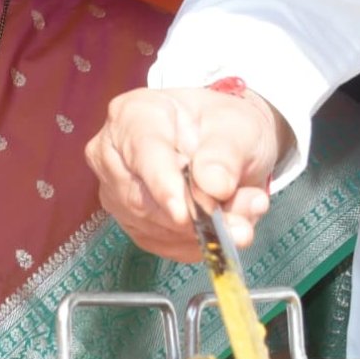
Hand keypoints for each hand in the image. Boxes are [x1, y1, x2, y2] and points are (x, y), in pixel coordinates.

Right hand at [86, 83, 282, 261]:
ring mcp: (119, 191)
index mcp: (135, 114)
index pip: (142, 151)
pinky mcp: (133, 222)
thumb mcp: (238, 127)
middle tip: (240, 225)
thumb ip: (226, 154)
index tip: (184, 212)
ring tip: (244, 218)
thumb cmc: (226, 126)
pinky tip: (224, 228)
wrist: (229, 145)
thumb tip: (214, 187)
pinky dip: (198, 244)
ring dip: (203, 233)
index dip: (162, 184)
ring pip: (153, 227)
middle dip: (193, 218)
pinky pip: (163, 244)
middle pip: (142, 198)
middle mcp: (115, 154)